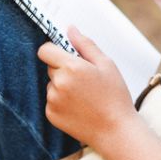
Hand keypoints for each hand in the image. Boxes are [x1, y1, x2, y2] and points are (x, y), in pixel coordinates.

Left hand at [37, 26, 139, 148]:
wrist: (115, 130)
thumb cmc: (115, 96)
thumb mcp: (106, 64)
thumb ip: (85, 44)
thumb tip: (70, 29)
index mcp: (71, 67)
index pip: (45, 50)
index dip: (54, 50)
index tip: (64, 55)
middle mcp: (58, 83)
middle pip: (50, 67)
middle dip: (63, 69)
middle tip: (85, 80)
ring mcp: (52, 100)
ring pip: (51, 84)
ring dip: (62, 86)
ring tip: (84, 97)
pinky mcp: (51, 114)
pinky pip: (51, 100)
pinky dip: (61, 102)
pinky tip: (79, 108)